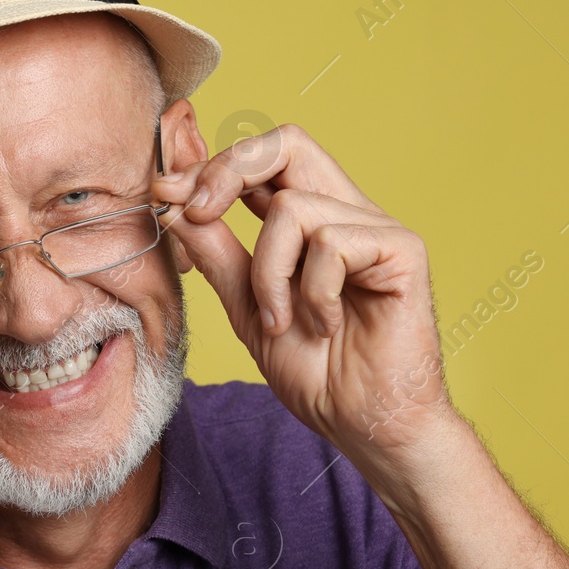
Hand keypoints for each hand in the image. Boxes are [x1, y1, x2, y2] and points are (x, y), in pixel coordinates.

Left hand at [153, 123, 460, 470]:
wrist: (364, 426)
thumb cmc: (317, 372)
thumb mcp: (247, 308)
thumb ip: (217, 254)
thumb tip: (172, 203)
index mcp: (311, 222)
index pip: (263, 160)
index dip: (211, 167)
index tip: (165, 193)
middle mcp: (346, 213)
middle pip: (288, 142)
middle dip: (229, 170)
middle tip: (196, 212)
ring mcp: (377, 227)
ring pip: (292, 208)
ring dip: (269, 274)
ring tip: (283, 322)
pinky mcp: (403, 250)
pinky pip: (331, 242)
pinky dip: (313, 293)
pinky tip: (328, 327)